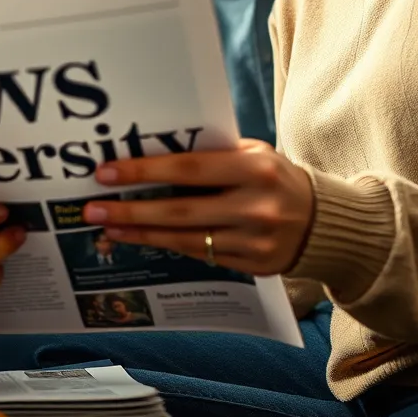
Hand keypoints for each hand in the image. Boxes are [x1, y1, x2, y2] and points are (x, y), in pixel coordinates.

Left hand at [83, 140, 314, 275]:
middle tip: (92, 208)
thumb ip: (211, 153)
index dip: (144, 171)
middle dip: (130, 209)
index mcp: (254, 169)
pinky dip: (166, 245)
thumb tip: (152, 150)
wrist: (325, 222)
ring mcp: (255, 241)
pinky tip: (139, 237)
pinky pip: (199, 255)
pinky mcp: (252, 266)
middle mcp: (255, 207)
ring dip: (140, 232)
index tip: (107, 173)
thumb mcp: (253, 154)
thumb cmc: (275, 177)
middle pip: (179, 210)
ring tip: (107, 225)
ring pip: (184, 239)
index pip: (188, 169)